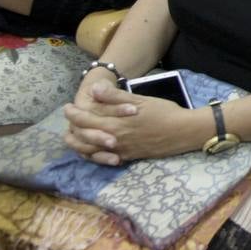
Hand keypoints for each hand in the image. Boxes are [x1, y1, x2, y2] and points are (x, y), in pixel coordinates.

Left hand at [63, 79, 196, 164]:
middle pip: (84, 136)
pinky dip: (92, 155)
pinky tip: (91, 151)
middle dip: (72, 127)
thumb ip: (115, 97)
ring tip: (72, 137)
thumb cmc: (164, 112)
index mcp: (116, 123)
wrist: (183, 132)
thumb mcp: (140, 100)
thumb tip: (94, 90)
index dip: (73, 113)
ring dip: (78, 144)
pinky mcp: (128, 157)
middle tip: (68, 120)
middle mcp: (114, 139)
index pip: (86, 119)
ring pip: (90, 151)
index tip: (67, 107)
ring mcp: (120, 151)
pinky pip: (103, 160)